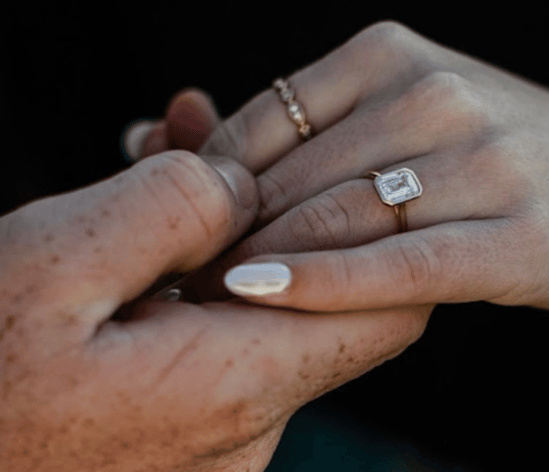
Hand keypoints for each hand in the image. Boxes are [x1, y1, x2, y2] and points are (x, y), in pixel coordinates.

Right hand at [0, 149, 427, 470]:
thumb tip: (242, 185)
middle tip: (201, 144)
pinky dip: (192, 291)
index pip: (390, 311)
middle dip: (269, 213)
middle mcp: (246, 431)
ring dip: (220, 243)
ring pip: (259, 321)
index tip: (337, 174)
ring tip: (159, 163)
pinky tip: (142, 240)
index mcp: (233, 385)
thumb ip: (169, 207)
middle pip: (314, 303)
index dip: (378, 235)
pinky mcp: (180, 446)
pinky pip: (216, 353)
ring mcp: (216, 448)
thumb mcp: (51, 266)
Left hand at [157, 22, 548, 317]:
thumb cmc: (509, 155)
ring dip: (259, 264)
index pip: (264, 119)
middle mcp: (438, 94)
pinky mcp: (517, 236)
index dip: (207, 185)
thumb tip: (163, 140)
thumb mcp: (415, 112)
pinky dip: (324, 283)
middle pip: (293, 175)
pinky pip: (399, 264)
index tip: (183, 233)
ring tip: (213, 301)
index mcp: (397, 53)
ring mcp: (484, 163)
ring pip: (338, 218)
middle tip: (183, 281)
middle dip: (227, 236)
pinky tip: (264, 296)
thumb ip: (311, 127)